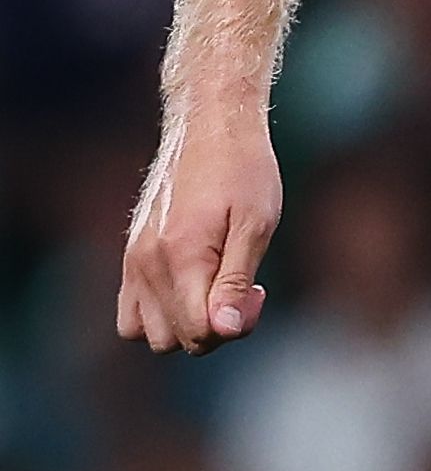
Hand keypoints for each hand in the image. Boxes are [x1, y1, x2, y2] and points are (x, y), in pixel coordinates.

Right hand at [117, 115, 283, 355]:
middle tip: (244, 288)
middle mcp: (147, 265)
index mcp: (181, 258)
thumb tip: (225, 330)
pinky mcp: (131, 256)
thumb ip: (236, 281)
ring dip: (184, 325)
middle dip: (213, 328)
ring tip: (216, 287)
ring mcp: (133, 262)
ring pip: (148, 334)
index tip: (259, 291)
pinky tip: (193, 286)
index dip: (235, 325)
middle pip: (174, 341)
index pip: (198, 332)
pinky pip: (131, 313)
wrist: (212, 129)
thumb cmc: (244, 173)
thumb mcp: (256, 224)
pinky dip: (160, 313)